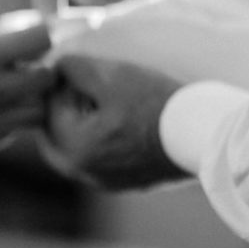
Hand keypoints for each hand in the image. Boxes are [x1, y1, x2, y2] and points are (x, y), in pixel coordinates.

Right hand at [0, 23, 53, 158]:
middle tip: (25, 65)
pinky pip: (16, 130)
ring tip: (12, 90)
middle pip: (48, 78)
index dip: (39, 34)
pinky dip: (11, 119)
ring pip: (39, 110)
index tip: (30, 36)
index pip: (42, 38)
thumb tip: (10, 31)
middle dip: (40, 67)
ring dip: (30, 98)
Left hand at [41, 54, 186, 190]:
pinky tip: (123, 117)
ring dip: (82, 120)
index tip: (80, 68)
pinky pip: (99, 156)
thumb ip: (74, 68)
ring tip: (109, 98)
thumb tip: (55, 66)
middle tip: (89, 83)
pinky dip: (100, 136)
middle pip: (56, 131)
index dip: (60, 82)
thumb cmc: (154, 103)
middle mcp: (83, 172)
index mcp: (73, 149)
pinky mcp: (125, 181)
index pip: (46, 107)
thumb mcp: (110, 75)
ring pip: (76, 144)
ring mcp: (104, 180)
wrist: (202, 135)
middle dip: (66, 105)